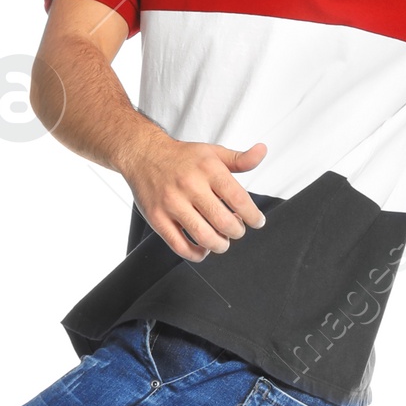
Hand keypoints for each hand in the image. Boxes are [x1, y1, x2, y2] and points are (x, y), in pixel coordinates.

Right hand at [121, 132, 267, 260]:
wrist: (143, 154)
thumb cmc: (182, 157)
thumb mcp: (212, 152)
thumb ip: (240, 159)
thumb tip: (262, 152)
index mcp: (208, 168)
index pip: (239, 199)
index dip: (253, 215)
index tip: (257, 221)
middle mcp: (190, 185)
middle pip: (224, 221)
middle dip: (237, 231)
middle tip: (237, 230)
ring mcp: (171, 203)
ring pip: (204, 237)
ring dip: (220, 245)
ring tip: (222, 240)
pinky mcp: (157, 218)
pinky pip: (180, 246)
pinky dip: (197, 254)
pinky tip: (203, 248)